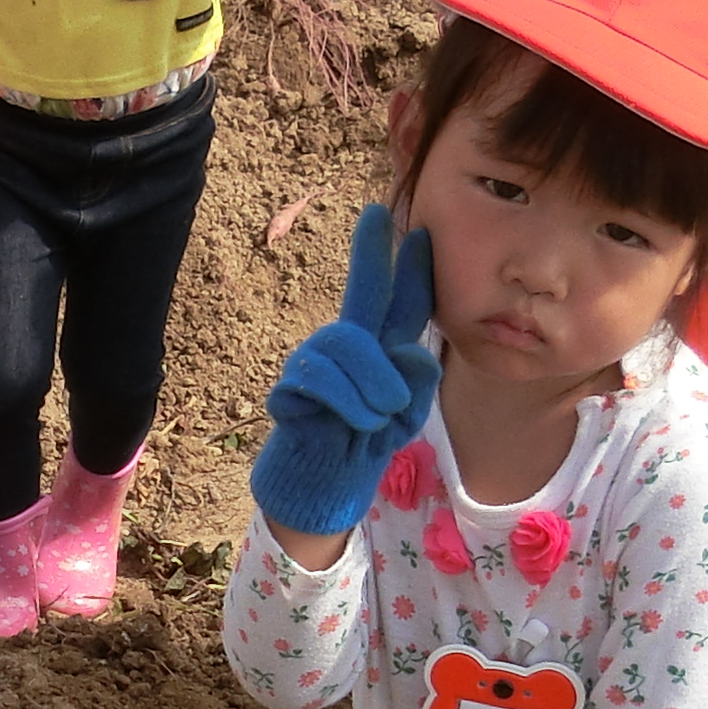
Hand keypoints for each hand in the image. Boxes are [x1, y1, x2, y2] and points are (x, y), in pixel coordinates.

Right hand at [249, 206, 441, 540]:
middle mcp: (347, 352)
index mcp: (381, 356)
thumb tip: (415, 352)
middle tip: (375, 215)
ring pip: (345, 342)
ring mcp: (314, 367)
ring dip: (372, 382)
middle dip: (370, 253)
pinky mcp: (289, 392)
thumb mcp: (403, 422)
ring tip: (381, 417)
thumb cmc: (361, 449)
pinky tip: (349, 423)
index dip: (410, 272)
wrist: (320, 493)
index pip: (400, 307)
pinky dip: (345, 402)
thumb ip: (415, 387)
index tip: (418, 232)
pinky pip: (319, 378)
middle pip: (361, 296)